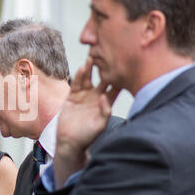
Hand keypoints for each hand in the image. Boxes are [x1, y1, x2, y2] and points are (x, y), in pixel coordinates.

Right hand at [54, 57, 119, 187]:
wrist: (69, 141)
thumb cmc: (87, 136)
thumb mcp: (100, 125)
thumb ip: (105, 112)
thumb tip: (105, 97)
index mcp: (106, 103)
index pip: (116, 87)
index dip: (120, 77)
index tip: (125, 66)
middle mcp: (96, 96)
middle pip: (102, 78)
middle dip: (105, 67)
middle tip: (110, 53)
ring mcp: (84, 95)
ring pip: (89, 78)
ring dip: (91, 68)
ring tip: (94, 55)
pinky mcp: (72, 96)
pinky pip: (76, 83)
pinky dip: (79, 75)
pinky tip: (82, 67)